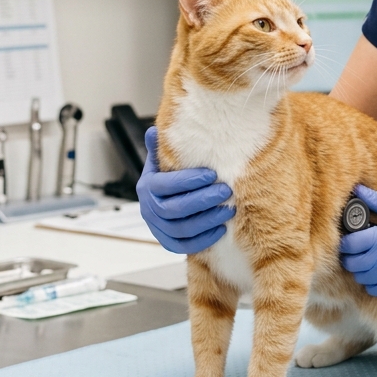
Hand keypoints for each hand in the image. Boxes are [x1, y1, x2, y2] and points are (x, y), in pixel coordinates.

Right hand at [137, 126, 234, 253]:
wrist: (162, 204)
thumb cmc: (168, 179)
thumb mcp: (162, 162)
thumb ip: (160, 149)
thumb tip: (155, 130)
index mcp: (147, 187)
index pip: (166, 185)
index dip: (189, 180)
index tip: (212, 174)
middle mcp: (149, 210)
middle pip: (175, 209)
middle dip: (203, 200)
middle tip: (225, 191)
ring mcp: (158, 228)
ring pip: (183, 228)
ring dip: (207, 220)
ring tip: (229, 209)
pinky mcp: (169, 243)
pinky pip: (186, 246)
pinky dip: (204, 239)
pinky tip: (221, 229)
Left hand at [339, 185, 376, 298]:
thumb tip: (358, 190)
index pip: (351, 244)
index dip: (346, 241)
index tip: (349, 238)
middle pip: (352, 264)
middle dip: (350, 256)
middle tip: (357, 249)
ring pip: (361, 278)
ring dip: (361, 269)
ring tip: (370, 259)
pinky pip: (373, 290)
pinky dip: (372, 282)